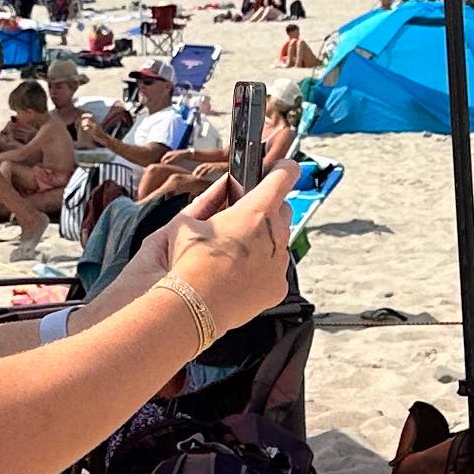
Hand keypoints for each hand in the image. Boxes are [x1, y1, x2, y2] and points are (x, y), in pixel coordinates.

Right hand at [167, 163, 298, 336]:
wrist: (195, 306)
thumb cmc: (188, 262)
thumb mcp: (190, 220)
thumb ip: (212, 199)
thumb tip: (225, 187)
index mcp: (257, 211)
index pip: (284, 177)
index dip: (284, 169)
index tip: (284, 168)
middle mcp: (276, 234)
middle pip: (283, 211)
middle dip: (268, 211)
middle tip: (245, 220)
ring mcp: (280, 263)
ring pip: (280, 243)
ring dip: (265, 243)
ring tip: (237, 254)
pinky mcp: (279, 287)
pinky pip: (276, 271)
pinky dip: (264, 271)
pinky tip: (241, 277)